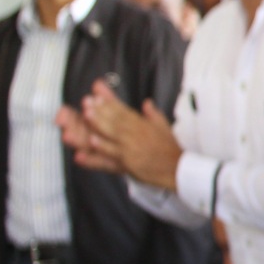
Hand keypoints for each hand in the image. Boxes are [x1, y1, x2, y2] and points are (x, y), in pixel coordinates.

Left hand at [68, 81, 182, 188]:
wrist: (177, 168)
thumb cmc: (170, 149)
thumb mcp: (164, 127)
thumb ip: (153, 114)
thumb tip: (147, 102)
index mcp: (142, 124)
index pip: (123, 111)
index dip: (109, 103)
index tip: (97, 95)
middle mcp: (135, 133)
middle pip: (114, 119)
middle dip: (100, 109)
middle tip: (87, 101)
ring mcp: (130, 147)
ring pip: (112, 133)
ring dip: (99, 124)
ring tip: (86, 114)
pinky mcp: (128, 161)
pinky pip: (112, 153)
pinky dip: (103, 147)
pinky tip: (92, 141)